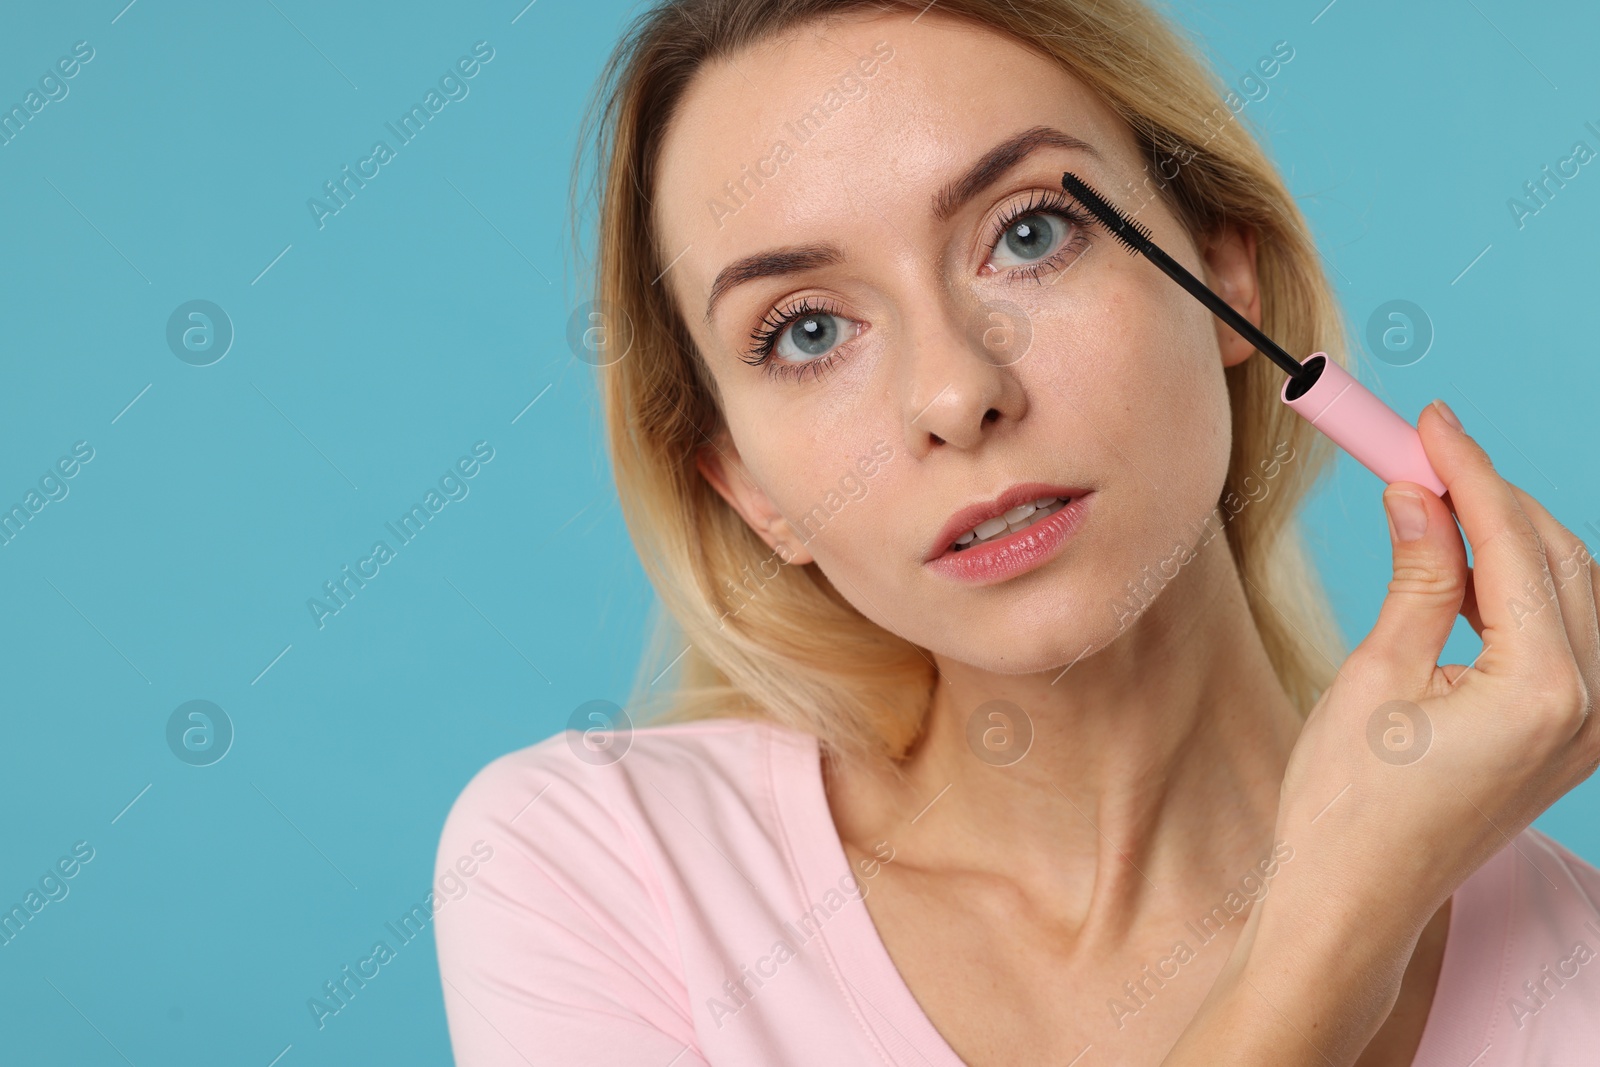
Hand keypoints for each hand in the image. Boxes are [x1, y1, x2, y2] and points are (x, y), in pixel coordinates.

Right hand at [1261, 398, 1598, 1005]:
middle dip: (1492, 498)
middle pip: (1562, 558)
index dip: (1467, 470)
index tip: (1428, 421)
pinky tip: (1463, 575)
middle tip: (1419, 455)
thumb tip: (1418, 494)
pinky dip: (1519, 592)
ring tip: (1431, 507)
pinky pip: (1565, 637)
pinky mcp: (1569, 741)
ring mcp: (1589, 730)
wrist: (1351, 902)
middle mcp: (1593, 708)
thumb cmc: (1347, 806)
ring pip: (1572, 592)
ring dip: (1508, 541)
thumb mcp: (1377, 673)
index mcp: (1548, 689)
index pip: (1516, 543)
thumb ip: (1419, 575)